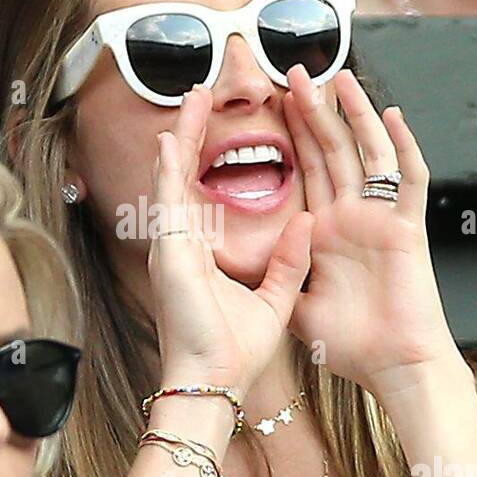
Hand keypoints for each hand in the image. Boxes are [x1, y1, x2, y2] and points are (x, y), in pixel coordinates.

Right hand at [148, 85, 313, 395]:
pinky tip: (174, 137)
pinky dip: (170, 167)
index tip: (226, 126)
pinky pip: (169, 200)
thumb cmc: (235, 352)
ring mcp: (173, 246)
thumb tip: (308, 223)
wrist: (216, 382)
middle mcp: (184, 244)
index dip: (215, 157)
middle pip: (188, 175)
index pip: (208, 191)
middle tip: (203, 94)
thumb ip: (288, 260)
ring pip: (174, 177)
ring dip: (184, 136)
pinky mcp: (169, 253)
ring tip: (193, 98)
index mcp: (205, 253)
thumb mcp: (276, 297)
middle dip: (196, 133)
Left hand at [282, 66, 459, 391]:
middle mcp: (353, 218)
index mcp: (326, 232)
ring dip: (353, 115)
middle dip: (313, 111)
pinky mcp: (407, 230)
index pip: (305, 170)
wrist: (393, 369)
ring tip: (336, 78)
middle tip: (294, 73)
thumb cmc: (354, 345)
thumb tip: (255, 259)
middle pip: (331, 151)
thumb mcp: (297, 306)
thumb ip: (282, 275)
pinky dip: (404, 147)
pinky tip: (392, 116)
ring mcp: (381, 220)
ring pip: (368, 153)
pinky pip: (409, 181)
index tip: (272, 105)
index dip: (291, 136)